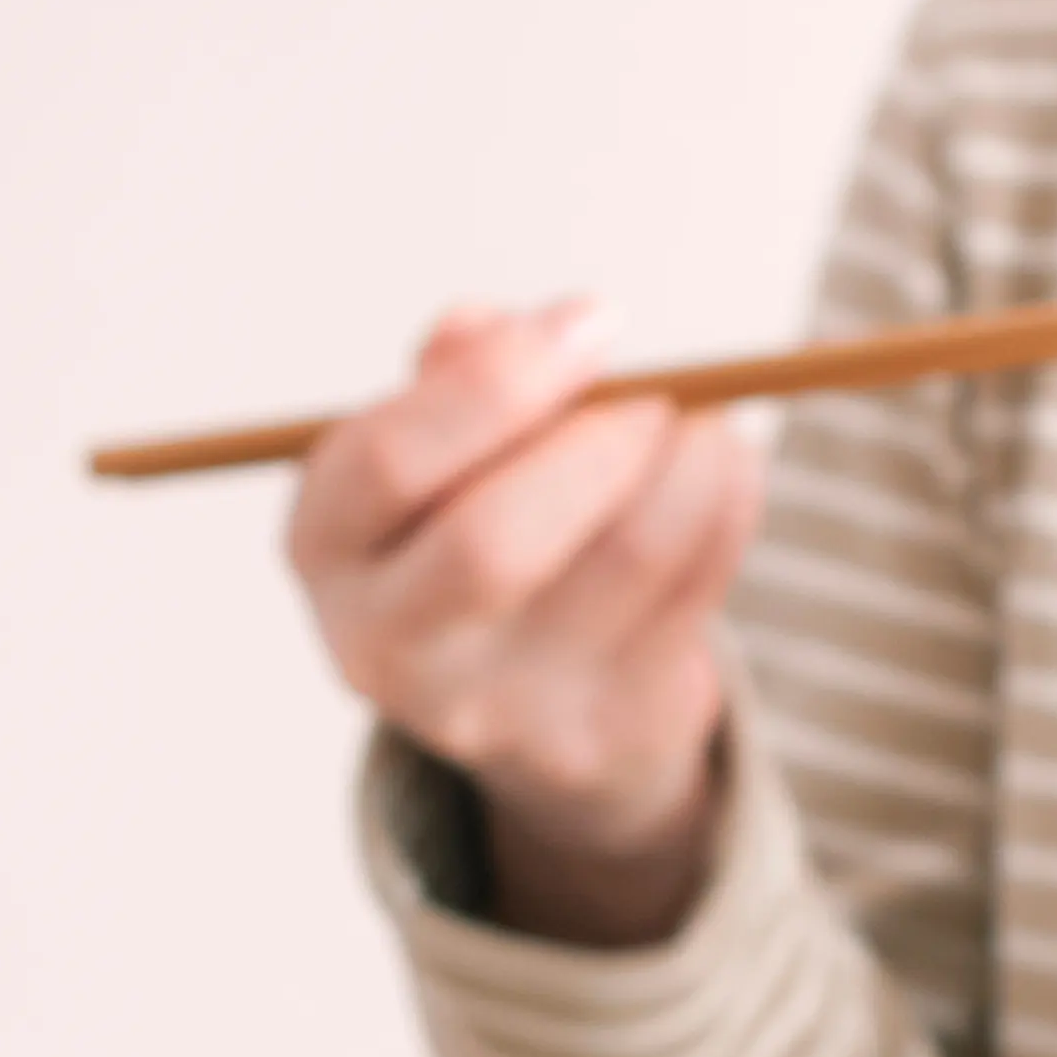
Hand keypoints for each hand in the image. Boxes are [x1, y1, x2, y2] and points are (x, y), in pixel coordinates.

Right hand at [285, 298, 764, 948]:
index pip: (387, 461)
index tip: (589, 323)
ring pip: (630, 553)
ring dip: (689, 454)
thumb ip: (456, 374)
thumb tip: (496, 331)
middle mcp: (389, 646)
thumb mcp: (436, 449)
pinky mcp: (606, 734)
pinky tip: (710, 473)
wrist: (536, 704)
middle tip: (650, 391)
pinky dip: (728, 498)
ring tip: (692, 421)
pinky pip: (699, 588)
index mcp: (328, 546)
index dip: (499, 379)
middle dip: (601, 435)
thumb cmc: (476, 525)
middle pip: (495, 540)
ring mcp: (498, 710)